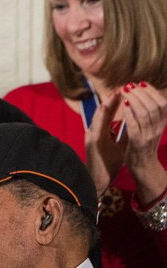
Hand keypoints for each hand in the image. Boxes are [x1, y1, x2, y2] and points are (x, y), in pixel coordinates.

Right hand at [85, 90, 125, 196]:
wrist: (98, 181)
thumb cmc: (108, 164)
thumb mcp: (121, 146)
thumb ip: (126, 133)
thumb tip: (137, 121)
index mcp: (103, 133)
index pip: (110, 114)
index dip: (118, 102)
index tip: (127, 91)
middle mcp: (95, 132)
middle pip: (103, 113)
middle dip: (112, 99)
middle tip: (121, 87)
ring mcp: (91, 137)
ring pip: (98, 117)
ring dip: (105, 105)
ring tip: (113, 93)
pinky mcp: (90, 143)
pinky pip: (95, 128)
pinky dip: (99, 117)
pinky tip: (103, 108)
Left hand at [119, 81, 166, 204]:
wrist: (143, 167)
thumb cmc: (144, 145)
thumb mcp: (152, 128)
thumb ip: (150, 115)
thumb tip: (145, 96)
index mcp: (162, 124)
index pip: (162, 103)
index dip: (152, 91)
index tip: (141, 83)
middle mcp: (158, 128)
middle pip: (154, 106)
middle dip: (142, 92)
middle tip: (130, 85)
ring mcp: (149, 136)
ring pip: (145, 113)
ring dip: (134, 100)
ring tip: (125, 91)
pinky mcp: (138, 143)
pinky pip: (135, 126)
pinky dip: (130, 114)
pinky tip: (124, 106)